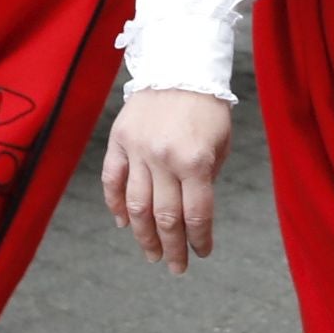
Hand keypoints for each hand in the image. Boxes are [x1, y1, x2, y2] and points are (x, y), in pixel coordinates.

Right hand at [103, 88, 229, 272]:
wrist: (179, 64)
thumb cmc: (207, 106)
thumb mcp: (221, 142)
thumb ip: (207, 177)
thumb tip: (193, 211)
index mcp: (195, 160)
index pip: (196, 213)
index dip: (199, 239)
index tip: (202, 253)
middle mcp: (164, 158)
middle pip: (165, 217)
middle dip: (172, 248)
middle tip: (176, 268)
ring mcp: (137, 150)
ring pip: (135, 206)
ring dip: (143, 236)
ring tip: (151, 254)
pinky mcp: (118, 141)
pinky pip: (112, 180)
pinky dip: (115, 205)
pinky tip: (123, 223)